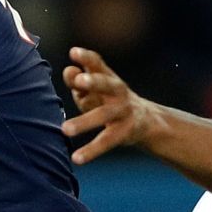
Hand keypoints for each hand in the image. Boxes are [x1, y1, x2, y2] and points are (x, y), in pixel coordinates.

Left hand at [61, 47, 161, 164]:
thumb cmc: (109, 101)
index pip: (98, 64)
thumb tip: (68, 71)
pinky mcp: (124, 132)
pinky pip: (106, 141)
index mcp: (108, 78)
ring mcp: (123, 112)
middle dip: (94, 81)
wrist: (146, 121)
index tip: (74, 52)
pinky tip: (76, 158)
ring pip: (104, 115)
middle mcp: (118, 91)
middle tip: (78, 81)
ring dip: (84, 122)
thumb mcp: (95, 90)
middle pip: (106, 84)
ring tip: (65, 129)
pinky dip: (91, 151)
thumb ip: (79, 82)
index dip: (87, 58)